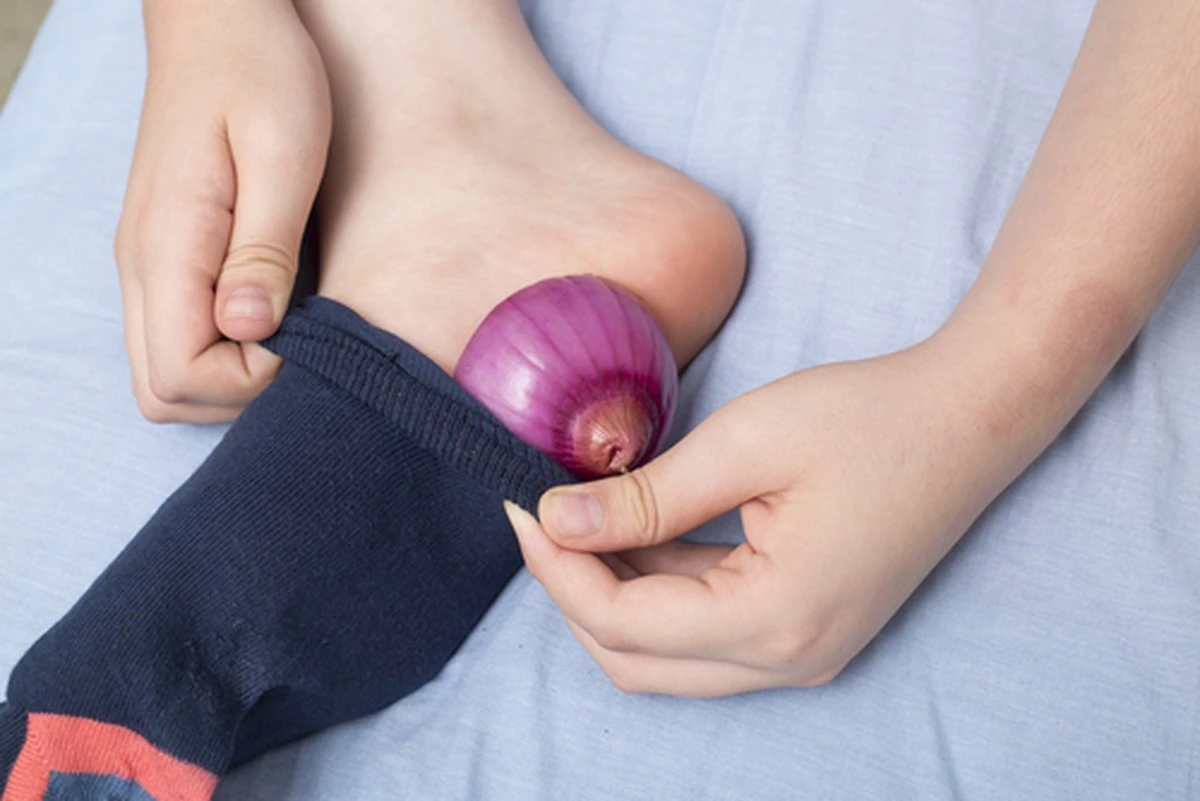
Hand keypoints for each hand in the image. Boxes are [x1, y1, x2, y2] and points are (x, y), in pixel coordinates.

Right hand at [114, 0, 331, 422]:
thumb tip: (249, 330)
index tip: (305, 334)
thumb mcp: (284, 151)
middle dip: (237, 393)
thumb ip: (265, 249)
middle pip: (162, 391)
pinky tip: (273, 308)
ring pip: (164, 371)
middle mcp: (140, 265)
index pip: (181, 375)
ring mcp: (145, 262)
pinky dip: (222, 347)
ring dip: (230, 374)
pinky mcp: (165, 254)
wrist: (218, 17)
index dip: (251, 383)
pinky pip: (176, 333)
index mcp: (167, 244)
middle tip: (302, 342)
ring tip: (292, 324)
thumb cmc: (259, 70)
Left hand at [507, 339, 1023, 696]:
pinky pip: (707, 632)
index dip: (557, 568)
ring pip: (667, 654)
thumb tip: (556, 520)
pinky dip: (659, 591)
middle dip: (574, 591)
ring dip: (613, 594)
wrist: (971, 418)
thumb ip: (645, 497)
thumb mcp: (745, 443)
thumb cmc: (870, 418)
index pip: (622, 622)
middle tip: (542, 515)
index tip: (521, 505)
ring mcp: (803, 653)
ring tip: (582, 516)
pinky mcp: (807, 628)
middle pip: (635, 659)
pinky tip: (637, 529)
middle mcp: (790, 660)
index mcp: (774, 620)